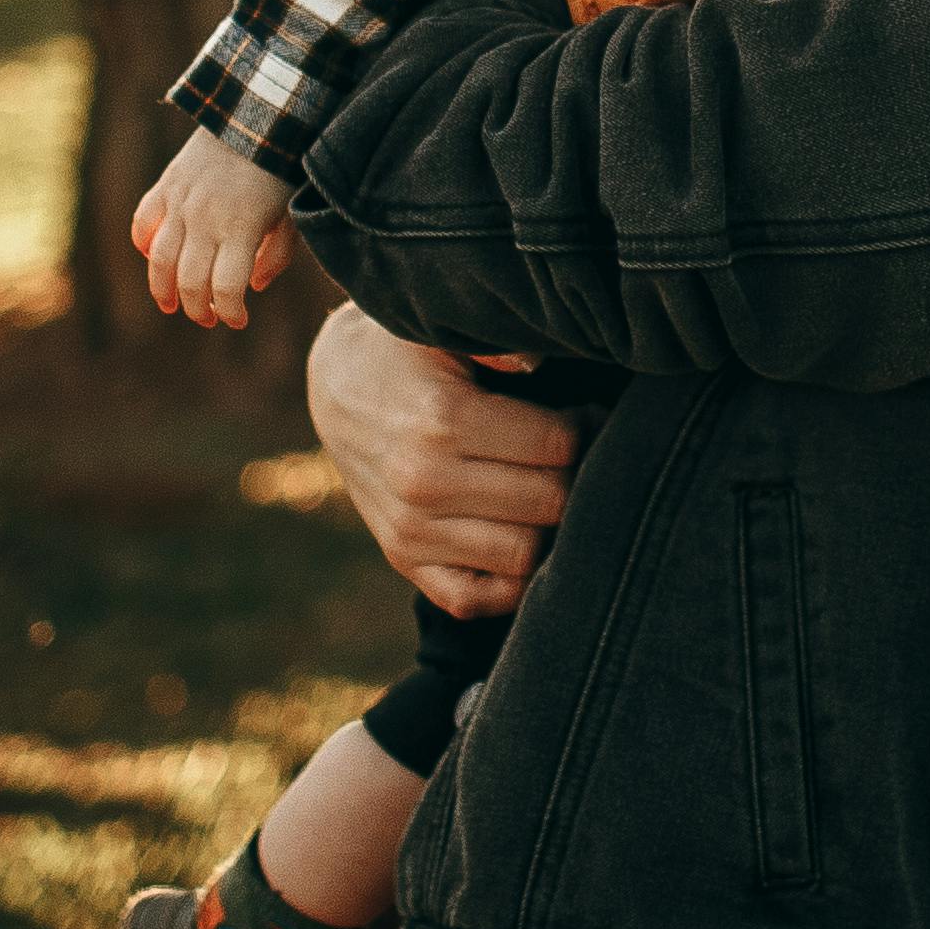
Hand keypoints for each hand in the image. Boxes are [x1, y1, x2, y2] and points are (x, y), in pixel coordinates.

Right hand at [130, 127, 297, 330]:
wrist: (259, 113)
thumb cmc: (283, 168)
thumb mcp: (293, 212)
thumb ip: (277, 253)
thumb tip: (255, 286)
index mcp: (241, 230)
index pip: (225, 289)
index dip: (230, 313)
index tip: (238, 320)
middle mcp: (206, 220)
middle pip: (190, 281)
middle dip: (198, 309)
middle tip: (208, 318)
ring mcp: (182, 202)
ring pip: (160, 259)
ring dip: (162, 289)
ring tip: (170, 304)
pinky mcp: (168, 184)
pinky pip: (143, 220)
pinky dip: (143, 243)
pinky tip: (151, 257)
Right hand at [305, 302, 581, 617]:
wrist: (339, 385)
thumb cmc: (410, 351)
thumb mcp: (447, 327)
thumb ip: (500, 343)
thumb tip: (540, 365)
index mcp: (444, 419)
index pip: (561, 445)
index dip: (589, 427)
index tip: (588, 414)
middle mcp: (425, 483)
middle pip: (550, 503)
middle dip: (578, 476)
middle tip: (578, 455)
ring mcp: (410, 530)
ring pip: (524, 556)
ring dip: (550, 528)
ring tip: (549, 489)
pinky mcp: (402, 560)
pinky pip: (473, 600)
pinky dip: (507, 583)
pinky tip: (520, 536)